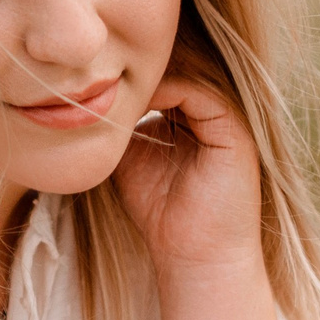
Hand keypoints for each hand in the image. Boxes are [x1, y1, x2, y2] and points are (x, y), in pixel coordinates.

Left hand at [112, 72, 261, 281]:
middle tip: (101, 65)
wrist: (192, 254)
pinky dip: (165, 91)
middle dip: (139, 66)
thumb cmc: (159, 211)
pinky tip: (136, 99)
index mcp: (191, 115)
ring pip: (188, 73)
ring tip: (114, 80)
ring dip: (149, 75)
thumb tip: (86, 98)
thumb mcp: (128, 157)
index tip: (95, 74)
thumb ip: (118, 125)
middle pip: (177, 67)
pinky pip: (199, 92)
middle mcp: (212, 111)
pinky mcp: (234, 129)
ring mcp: (227, 117)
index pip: (163, 74)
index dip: (130, 72)